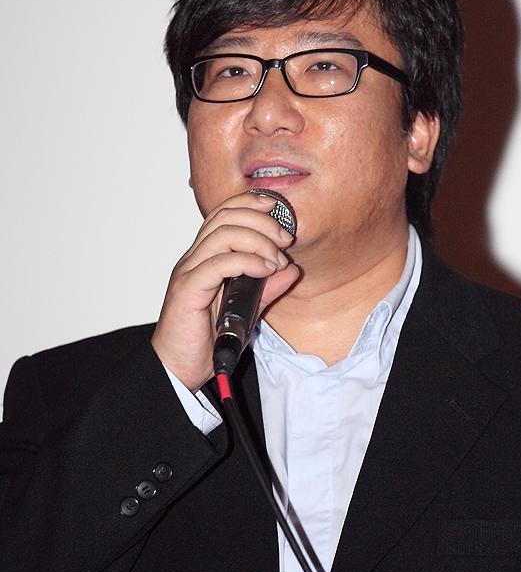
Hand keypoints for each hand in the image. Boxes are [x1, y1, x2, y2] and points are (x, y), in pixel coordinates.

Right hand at [151, 191, 298, 390]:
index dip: (250, 203)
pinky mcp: (188, 290)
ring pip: (222, 235)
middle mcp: (193, 259)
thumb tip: (291, 270)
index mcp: (204, 257)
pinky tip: (264, 270)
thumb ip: (268, 289)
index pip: (224, 214)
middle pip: (225, 217)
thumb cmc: (204, 339)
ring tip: (277, 259)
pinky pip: (218, 264)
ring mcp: (188, 272)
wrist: (178, 368)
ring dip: (258, 241)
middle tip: (285, 239)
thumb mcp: (247, 310)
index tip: (276, 208)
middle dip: (261, 220)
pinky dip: (247, 261)